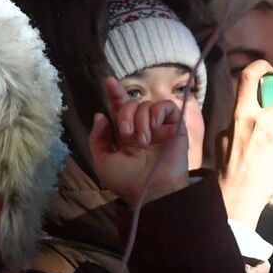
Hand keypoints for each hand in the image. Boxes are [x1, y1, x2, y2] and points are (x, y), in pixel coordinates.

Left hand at [89, 77, 190, 206]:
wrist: (151, 190)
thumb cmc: (127, 181)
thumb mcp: (103, 162)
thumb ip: (97, 138)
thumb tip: (100, 115)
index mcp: (126, 134)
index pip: (120, 108)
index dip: (115, 94)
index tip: (109, 82)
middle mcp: (142, 127)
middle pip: (131, 103)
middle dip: (125, 114)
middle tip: (127, 133)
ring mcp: (159, 127)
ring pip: (146, 104)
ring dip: (140, 120)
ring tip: (143, 140)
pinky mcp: (175, 126)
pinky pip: (166, 106)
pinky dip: (157, 113)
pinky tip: (154, 129)